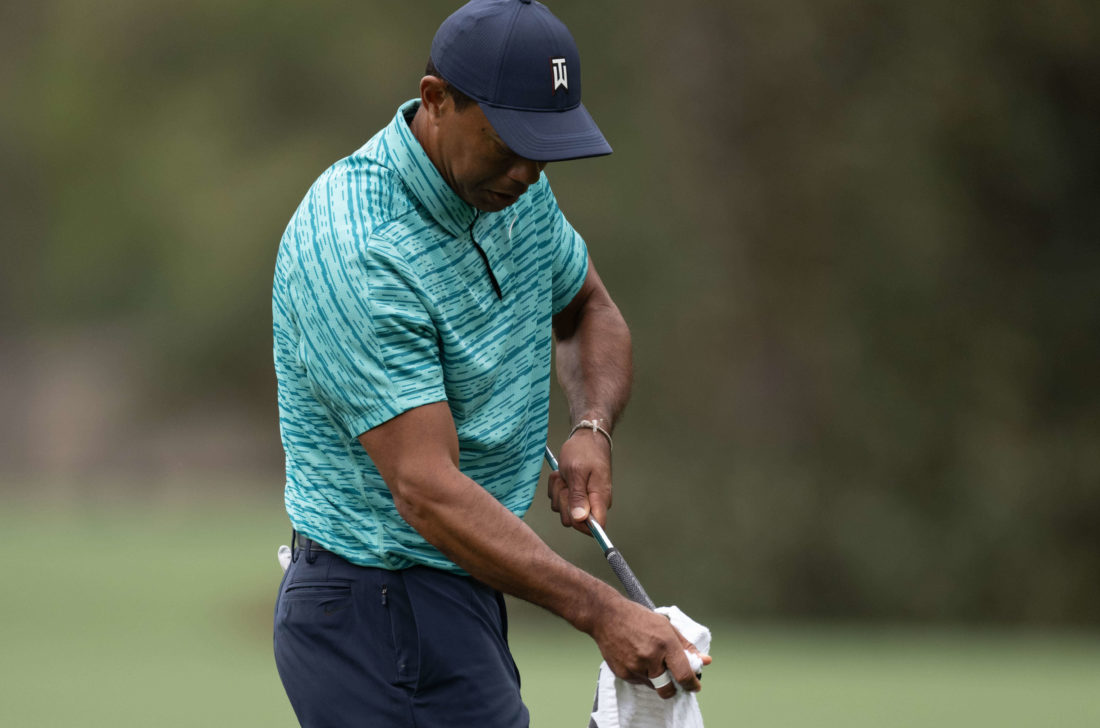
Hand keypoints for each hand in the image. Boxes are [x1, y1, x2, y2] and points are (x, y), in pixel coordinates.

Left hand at [547, 428, 611, 533]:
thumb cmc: (584, 451)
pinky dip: (557, 487)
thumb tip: (580, 519)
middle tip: (567, 483)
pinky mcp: (575, 496)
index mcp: (600, 499)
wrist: (586, 437)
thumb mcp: (577, 472)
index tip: (571, 507)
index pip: (596, 527)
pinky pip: (559, 500)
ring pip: (563, 510)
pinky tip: (563, 475)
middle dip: (563, 501)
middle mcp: (594, 503)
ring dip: (559, 491)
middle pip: (573, 520)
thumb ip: (578, 496)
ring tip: (565, 475)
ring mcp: (584, 500)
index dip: (580, 523)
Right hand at [591, 597, 711, 698]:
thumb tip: (705, 661)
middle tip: (673, 678)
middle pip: (668, 688)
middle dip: (674, 687)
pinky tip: (636, 658)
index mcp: (665, 643)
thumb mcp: (666, 626)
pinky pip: (639, 682)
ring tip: (649, 658)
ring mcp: (635, 667)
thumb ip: (686, 646)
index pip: (684, 675)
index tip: (695, 685)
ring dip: (656, 678)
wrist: (606, 616)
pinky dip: (642, 675)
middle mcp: (651, 657)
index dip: (692, 684)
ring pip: (654, 686)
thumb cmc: (638, 618)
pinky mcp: (623, 673)